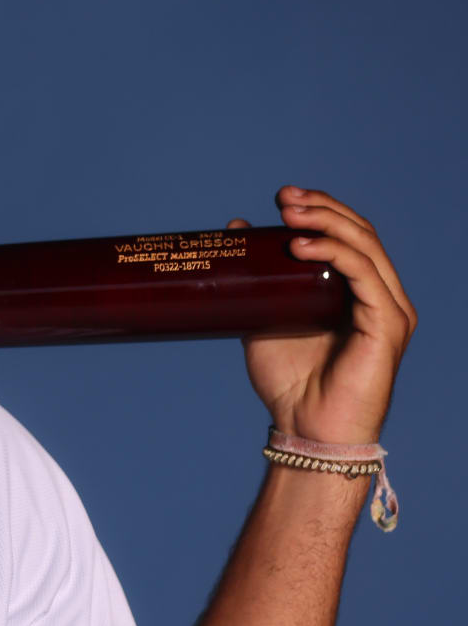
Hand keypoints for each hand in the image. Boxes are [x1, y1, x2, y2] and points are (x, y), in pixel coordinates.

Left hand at [226, 187, 415, 444]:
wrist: (303, 428)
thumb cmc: (289, 381)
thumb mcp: (263, 316)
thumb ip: (256, 277)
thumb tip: (236, 228)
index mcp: (358, 292)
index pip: (350, 235)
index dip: (322, 209)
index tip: (282, 197)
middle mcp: (382, 295)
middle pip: (361, 233)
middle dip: (323, 207)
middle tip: (284, 196)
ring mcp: (390, 309)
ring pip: (366, 247)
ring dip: (328, 223)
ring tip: (289, 213)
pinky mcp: (387, 325)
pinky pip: (365, 276)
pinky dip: (334, 254)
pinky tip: (302, 245)